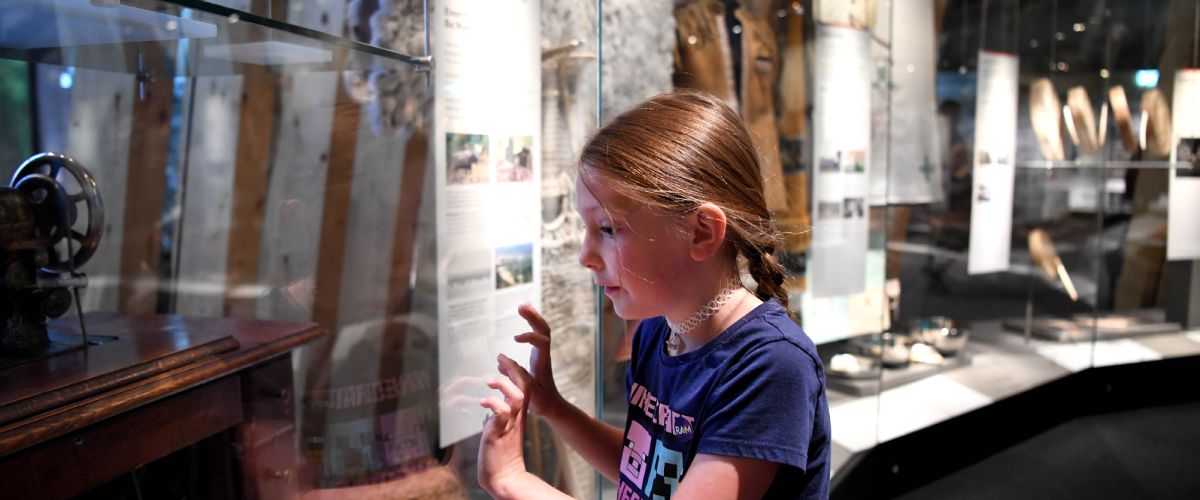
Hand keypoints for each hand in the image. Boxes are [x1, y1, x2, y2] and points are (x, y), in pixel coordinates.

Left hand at [477, 357, 530, 496]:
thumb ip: (499, 414)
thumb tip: (492, 402)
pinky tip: (483, 401)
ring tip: (489, 381)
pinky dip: (493, 403)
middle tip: (501, 358)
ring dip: (504, 385)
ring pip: (519, 397)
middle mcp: (518, 417)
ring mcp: (510, 425)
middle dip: (514, 369)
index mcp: (518, 414)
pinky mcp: (500, 433)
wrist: (504, 477)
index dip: (516, 370)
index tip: (504, 360)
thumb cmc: (500, 454)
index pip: (524, 386)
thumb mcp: (501, 428)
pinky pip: (502, 413)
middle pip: (526, 386)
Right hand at [510, 303, 566, 418]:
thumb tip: (499, 360)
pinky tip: (525, 314)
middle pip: (544, 330)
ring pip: (542, 330)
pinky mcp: (539, 353)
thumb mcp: (527, 392)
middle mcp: (544, 354)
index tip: (515, 339)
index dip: (530, 336)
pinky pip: (538, 333)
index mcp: (542, 362)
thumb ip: (515, 376)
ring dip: (533, 316)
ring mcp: (542, 352)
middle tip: (521, 305)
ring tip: (523, 304)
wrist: (551, 405)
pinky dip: (532, 322)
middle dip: (533, 317)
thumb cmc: (540, 401)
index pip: (542, 342)